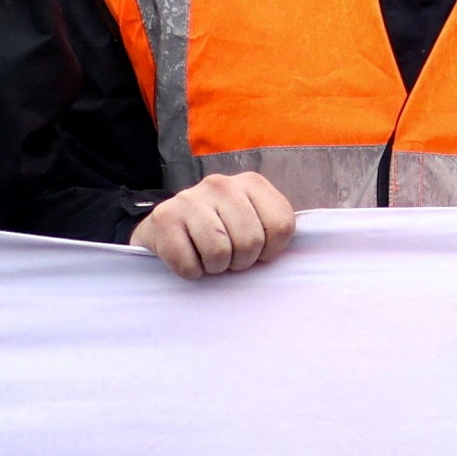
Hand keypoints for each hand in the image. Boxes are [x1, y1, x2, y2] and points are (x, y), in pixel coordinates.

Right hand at [138, 174, 295, 279]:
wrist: (164, 231)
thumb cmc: (218, 232)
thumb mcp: (251, 222)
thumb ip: (273, 229)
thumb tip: (292, 256)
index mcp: (251, 183)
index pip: (282, 225)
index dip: (271, 250)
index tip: (257, 251)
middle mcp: (221, 184)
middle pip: (251, 242)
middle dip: (240, 262)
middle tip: (228, 257)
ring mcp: (189, 198)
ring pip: (219, 253)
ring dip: (214, 267)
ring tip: (207, 256)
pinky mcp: (164, 219)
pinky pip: (189, 264)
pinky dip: (191, 272)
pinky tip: (187, 257)